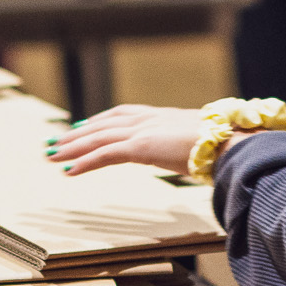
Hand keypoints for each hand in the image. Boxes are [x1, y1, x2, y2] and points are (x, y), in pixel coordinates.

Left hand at [47, 104, 212, 176]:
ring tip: (51, 154)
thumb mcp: (202, 145)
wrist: (233, 144)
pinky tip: (68, 171)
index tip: (82, 126)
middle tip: (54, 141)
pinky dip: (84, 162)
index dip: (100, 121)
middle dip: (77, 133)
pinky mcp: (142, 146)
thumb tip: (198, 157)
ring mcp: (145, 131)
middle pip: (104, 124)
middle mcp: (150, 119)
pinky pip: (105, 154)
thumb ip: (191, 148)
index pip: (123, 115)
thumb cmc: (226, 147)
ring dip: (72, 147)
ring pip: (98, 137)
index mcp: (163, 117)